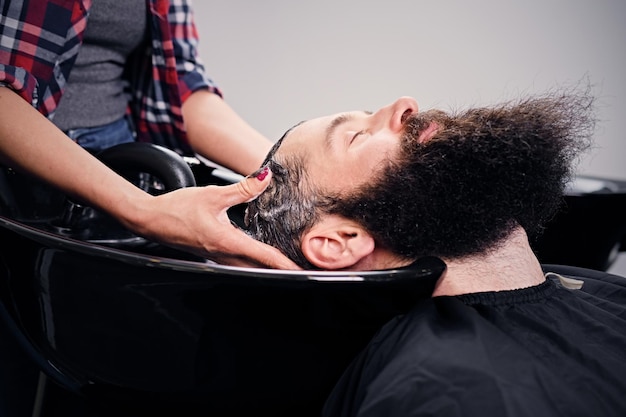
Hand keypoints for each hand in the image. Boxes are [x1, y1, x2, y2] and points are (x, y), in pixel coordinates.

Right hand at [128, 167, 300, 268]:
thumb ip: (243, 188)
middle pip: (259, 268)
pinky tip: (260, 257)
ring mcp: (217, 257)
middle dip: (280, 270)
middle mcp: (223, 255)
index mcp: (226, 242)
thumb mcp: (213, 195)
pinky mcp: (212, 254)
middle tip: (301, 270)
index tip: (300, 270)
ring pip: (248, 268)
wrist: (149, 219)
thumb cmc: (176, 208)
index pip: (263, 257)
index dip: (284, 263)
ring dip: (267, 268)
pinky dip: (253, 262)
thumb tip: (266, 177)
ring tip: (286, 265)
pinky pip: (238, 263)